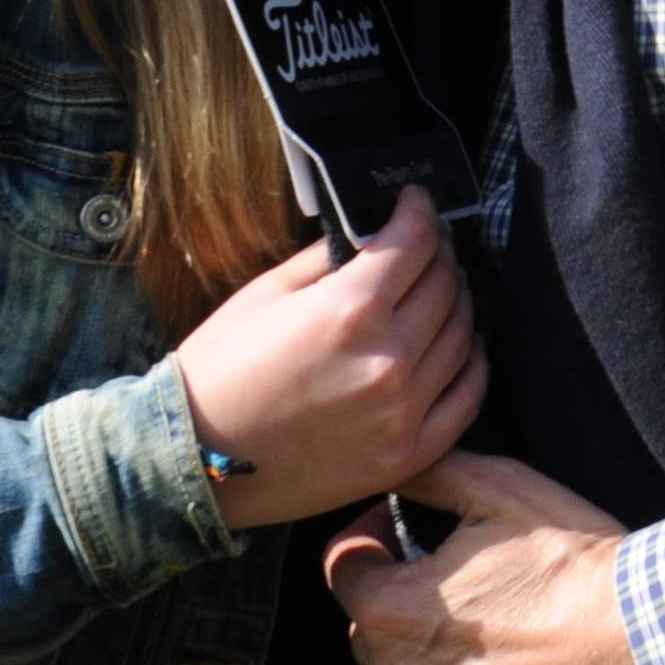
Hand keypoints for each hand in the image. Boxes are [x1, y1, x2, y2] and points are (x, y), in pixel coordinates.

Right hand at [170, 189, 485, 531]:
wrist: (194, 462)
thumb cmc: (220, 372)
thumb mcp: (266, 293)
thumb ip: (330, 258)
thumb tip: (374, 233)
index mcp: (350, 310)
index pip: (416, 241)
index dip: (421, 210)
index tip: (417, 202)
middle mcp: (387, 358)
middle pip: (446, 284)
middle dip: (439, 254)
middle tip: (425, 246)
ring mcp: (403, 411)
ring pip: (463, 335)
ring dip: (458, 303)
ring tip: (440, 292)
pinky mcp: (408, 454)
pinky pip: (467, 396)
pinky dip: (470, 363)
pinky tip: (459, 346)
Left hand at [327, 452, 660, 664]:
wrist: (650, 645)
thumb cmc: (577, 566)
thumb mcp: (502, 490)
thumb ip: (430, 474)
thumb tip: (391, 468)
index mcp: (392, 613)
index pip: (343, 570)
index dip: (374, 541)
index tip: (407, 536)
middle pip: (369, 635)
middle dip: (400, 606)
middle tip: (464, 589)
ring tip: (487, 642)